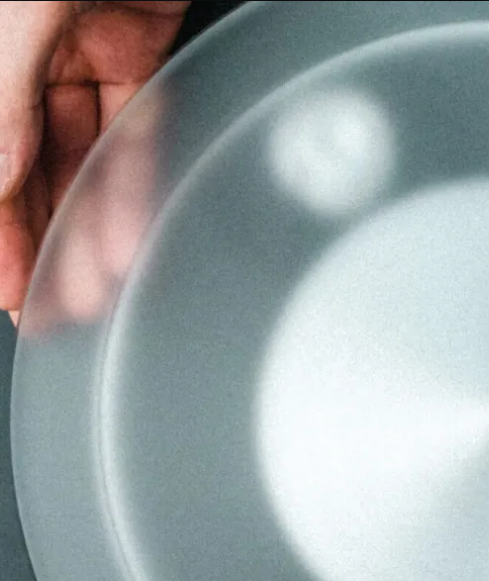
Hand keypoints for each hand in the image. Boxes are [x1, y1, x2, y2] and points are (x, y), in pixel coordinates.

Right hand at [0, 0, 188, 325]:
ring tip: (104, 287)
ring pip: (89, 155)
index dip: (3, 236)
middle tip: (67, 306)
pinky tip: (135, 231)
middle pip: (37, 167)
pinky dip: (136, 180)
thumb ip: (3, 106)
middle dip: (53, 241)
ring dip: (97, 224)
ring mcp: (77, 50)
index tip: (16, 296)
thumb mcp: (8, 26)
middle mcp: (23, 58)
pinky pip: (134, 125)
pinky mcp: (132, 44)